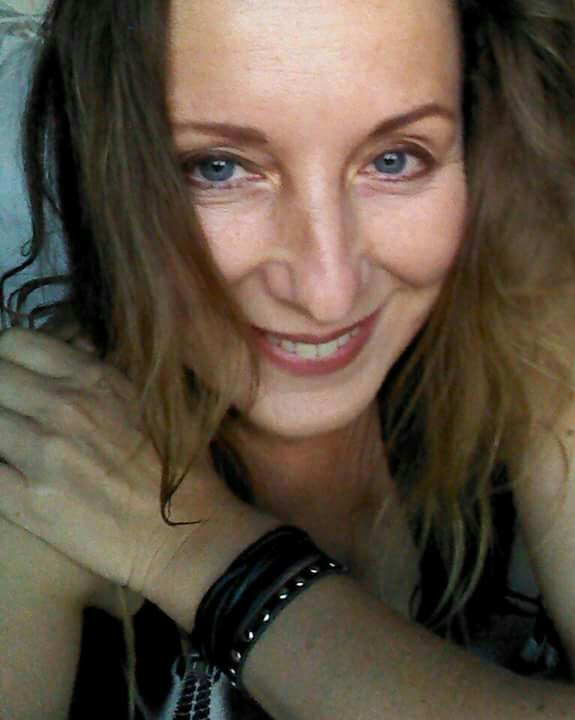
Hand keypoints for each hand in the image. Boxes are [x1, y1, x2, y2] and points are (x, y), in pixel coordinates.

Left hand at [0, 327, 276, 623]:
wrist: (186, 534)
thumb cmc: (179, 466)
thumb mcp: (153, 402)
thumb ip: (107, 374)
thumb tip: (72, 354)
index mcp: (94, 379)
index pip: (17, 343)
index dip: (9, 358)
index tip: (15, 374)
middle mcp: (63, 408)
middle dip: (0, 391)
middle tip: (14, 410)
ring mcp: (41, 455)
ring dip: (0, 430)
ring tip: (15, 443)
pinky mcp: (26, 502)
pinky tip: (11, 471)